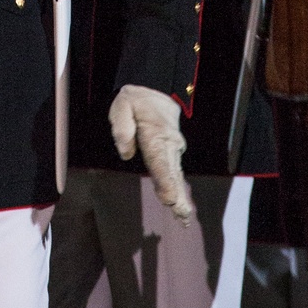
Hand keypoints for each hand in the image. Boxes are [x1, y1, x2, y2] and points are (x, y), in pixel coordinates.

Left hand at [108, 85, 192, 222]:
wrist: (156, 89)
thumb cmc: (136, 100)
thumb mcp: (123, 106)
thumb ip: (123, 128)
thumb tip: (126, 153)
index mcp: (155, 134)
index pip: (160, 161)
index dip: (165, 181)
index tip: (169, 199)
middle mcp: (168, 145)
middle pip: (172, 173)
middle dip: (177, 195)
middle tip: (182, 216)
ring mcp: (173, 149)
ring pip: (176, 175)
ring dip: (180, 197)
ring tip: (184, 218)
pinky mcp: (173, 153)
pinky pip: (176, 173)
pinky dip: (179, 190)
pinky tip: (182, 208)